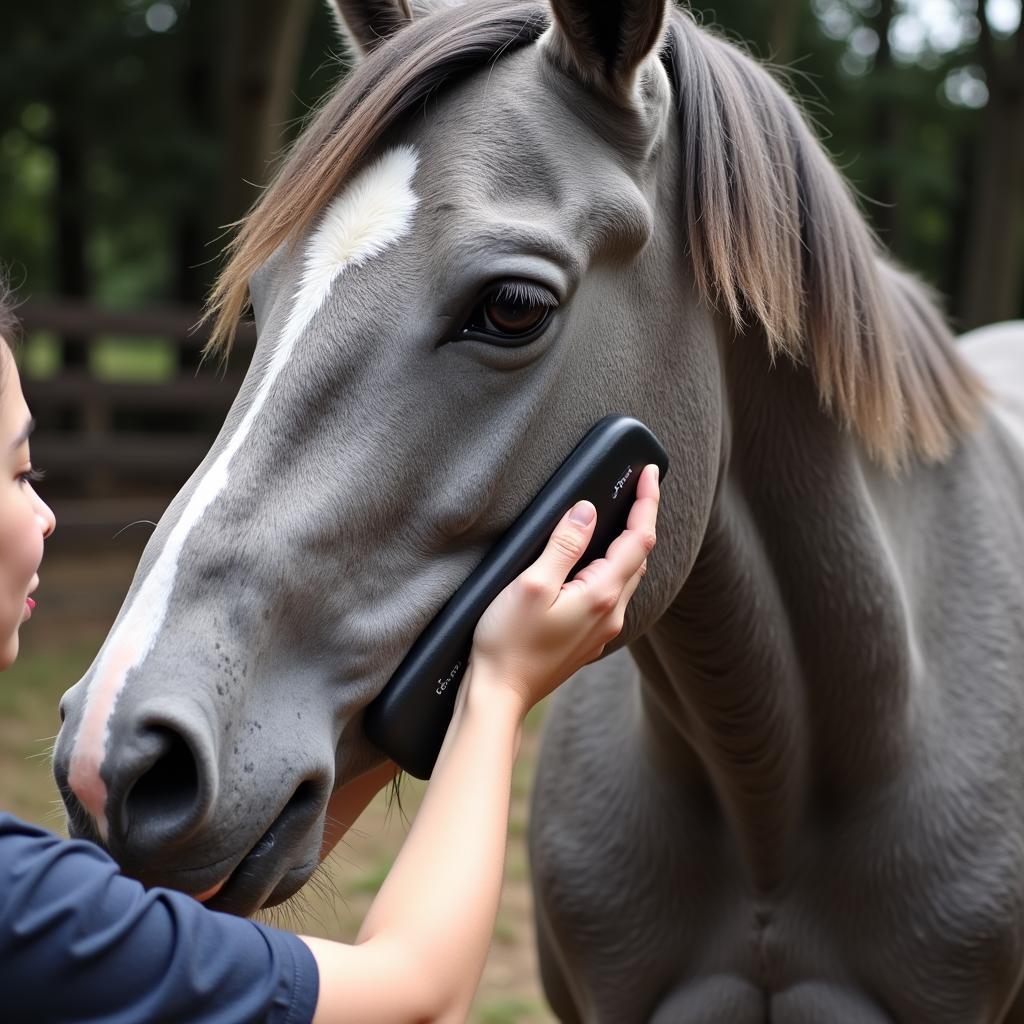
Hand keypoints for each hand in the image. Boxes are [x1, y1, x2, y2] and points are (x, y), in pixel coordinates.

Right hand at [468, 463, 659, 714]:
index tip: (649, 473)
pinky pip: (612, 594)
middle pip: (639, 557)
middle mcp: (611, 613)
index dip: (647, 502)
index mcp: (601, 594)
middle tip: (636, 488)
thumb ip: (564, 544)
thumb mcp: (531, 584)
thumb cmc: (507, 642)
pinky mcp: (589, 639)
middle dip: (641, 519)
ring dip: (629, 545)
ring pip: (628, 577)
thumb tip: (588, 510)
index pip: (639, 538)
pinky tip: (595, 562)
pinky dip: (613, 568)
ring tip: (619, 518)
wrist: (500, 696)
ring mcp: (602, 629)